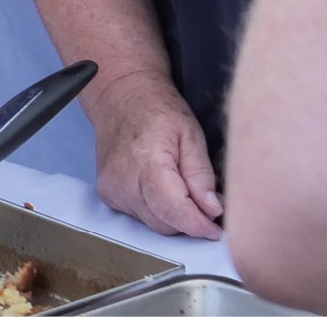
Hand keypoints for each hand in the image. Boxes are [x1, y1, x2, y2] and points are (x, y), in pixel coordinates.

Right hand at [87, 70, 225, 238]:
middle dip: (190, 220)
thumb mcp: (191, 134)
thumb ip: (201, 174)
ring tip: (185, 189)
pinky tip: (163, 189)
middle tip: (208, 201)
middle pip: (165, 224)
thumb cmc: (157, 109)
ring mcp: (111, 189)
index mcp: (146, 161)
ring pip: (154, 224)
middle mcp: (122, 180)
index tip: (218, 231)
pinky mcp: (108, 194)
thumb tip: (212, 210)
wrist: (121, 96)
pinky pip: (140, 217)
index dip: (199, 226)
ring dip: (174, 216)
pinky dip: (158, 210)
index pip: (173, 210)